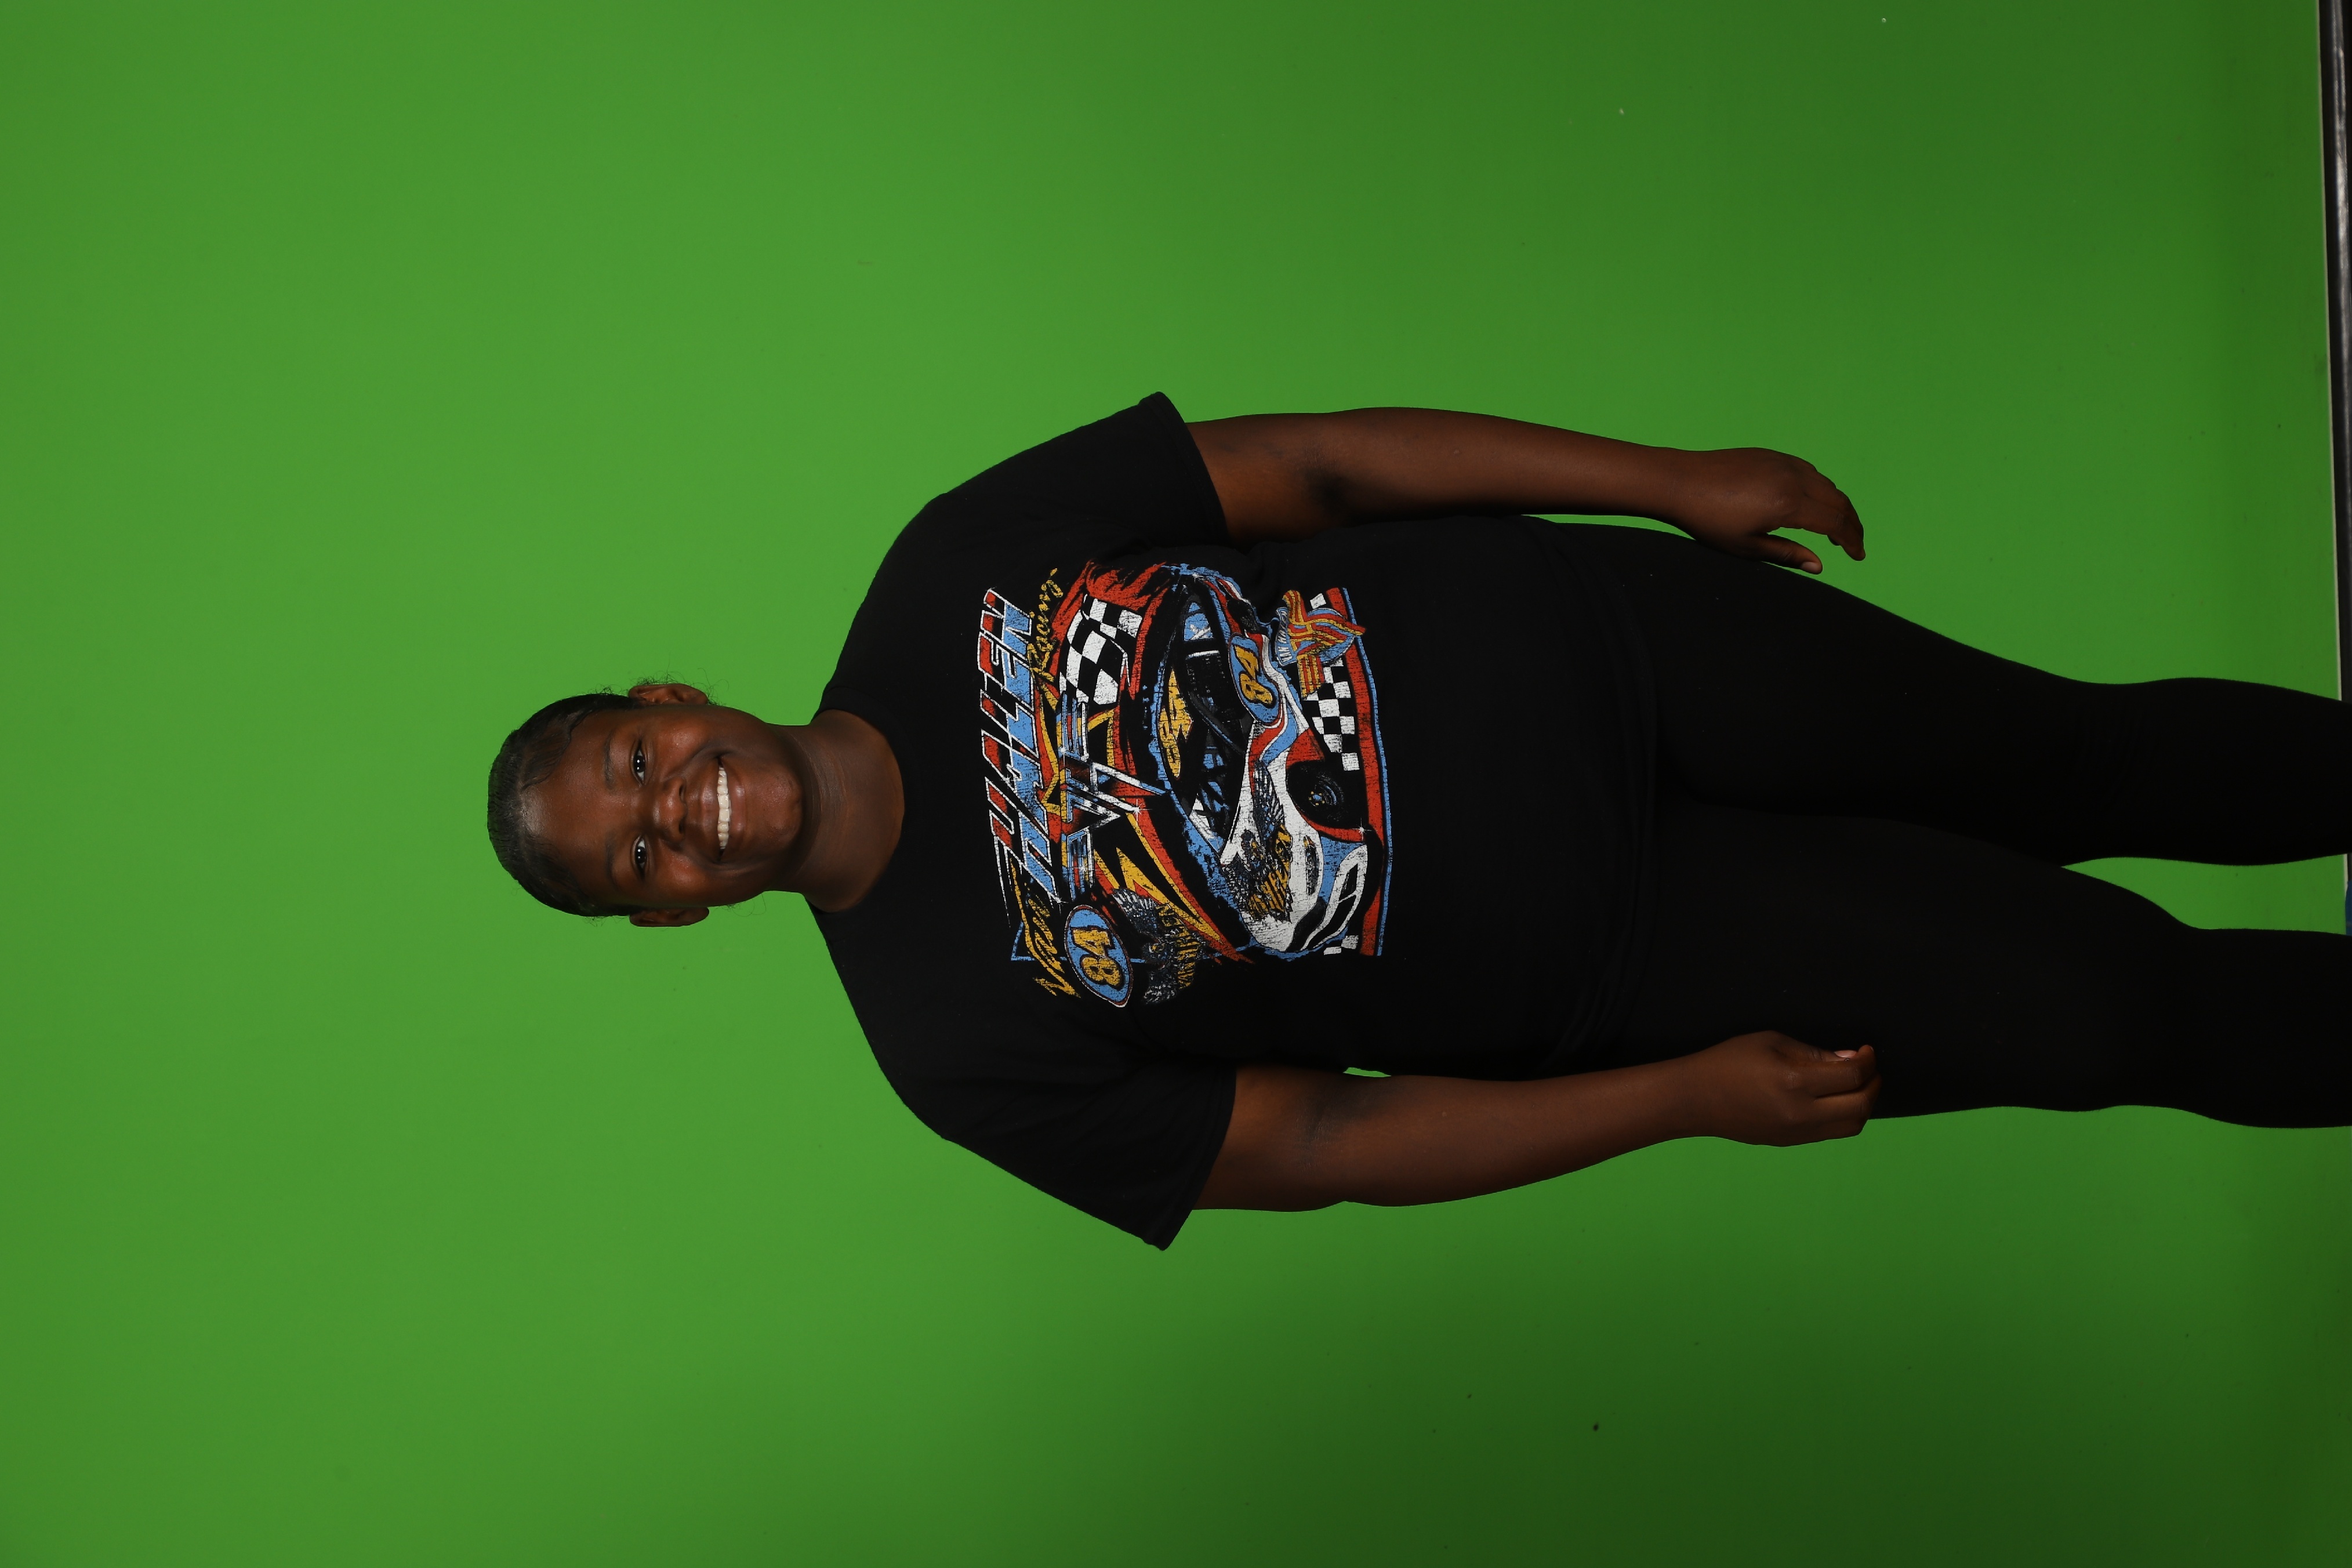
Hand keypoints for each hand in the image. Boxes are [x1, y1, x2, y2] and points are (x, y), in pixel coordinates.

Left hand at [1664, 448, 1863, 573]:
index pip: (1835, 523)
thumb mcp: (1746, 547)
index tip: (1858, 556)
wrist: (1678, 482)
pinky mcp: (1771, 455)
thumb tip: (1820, 566)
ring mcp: (1782, 463)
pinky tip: (1812, 504)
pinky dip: (1820, 489)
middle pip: (1838, 501)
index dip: (1852, 541)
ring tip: (1835, 529)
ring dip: (1837, 505)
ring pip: (1825, 484)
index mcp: (1788, 504)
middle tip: (1854, 544)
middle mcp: (1792, 478)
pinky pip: (1808, 471)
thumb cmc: (1707, 520)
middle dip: (1851, 524)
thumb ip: (1786, 555)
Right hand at [1677, 1031, 1878, 1145]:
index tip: (1867, 1050)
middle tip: (1871, 1068)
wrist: (1694, 1099)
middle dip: (1874, 1084)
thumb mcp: (1771, 1042)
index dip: (1868, 1060)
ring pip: (1851, 1126)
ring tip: (1858, 1085)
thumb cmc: (1727, 1062)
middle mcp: (1800, 1113)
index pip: (1852, 1075)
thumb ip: (1814, 1053)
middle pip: (1860, 1106)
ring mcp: (1796, 1132)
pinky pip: (1831, 1132)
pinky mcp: (1790, 1142)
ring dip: (1863, 1104)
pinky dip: (1844, 1115)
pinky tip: (1836, 1098)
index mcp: (1794, 1082)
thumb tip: (1851, 1060)